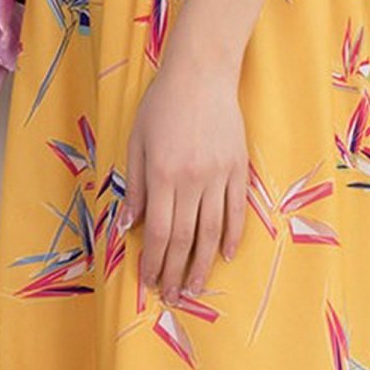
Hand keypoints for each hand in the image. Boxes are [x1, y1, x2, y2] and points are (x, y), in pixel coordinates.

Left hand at [123, 45, 249, 301]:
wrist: (202, 74)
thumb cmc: (162, 105)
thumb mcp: (138, 143)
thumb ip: (136, 187)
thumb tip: (130, 227)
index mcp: (163, 176)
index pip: (159, 232)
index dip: (153, 261)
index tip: (148, 282)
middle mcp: (192, 181)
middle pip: (184, 238)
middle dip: (175, 271)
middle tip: (170, 296)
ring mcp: (219, 176)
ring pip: (211, 231)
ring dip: (202, 263)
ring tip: (194, 287)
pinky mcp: (238, 169)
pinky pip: (236, 210)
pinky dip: (231, 235)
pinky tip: (225, 256)